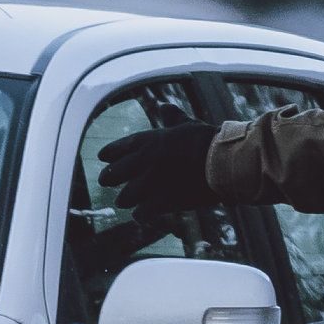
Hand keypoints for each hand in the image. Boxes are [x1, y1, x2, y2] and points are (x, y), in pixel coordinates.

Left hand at [96, 123, 224, 213]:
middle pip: (115, 173)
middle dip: (109, 178)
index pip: (120, 148)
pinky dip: (140, 215)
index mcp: (150, 141)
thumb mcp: (187, 124)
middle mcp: (145, 161)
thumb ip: (172, 117)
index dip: (110, 153)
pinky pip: (142, 213)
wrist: (221, 161)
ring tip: (124, 202)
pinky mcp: (162, 201)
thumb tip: (163, 106)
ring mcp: (152, 182)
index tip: (102, 157)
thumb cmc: (207, 141)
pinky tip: (140, 216)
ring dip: (125, 199)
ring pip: (125, 196)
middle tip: (105, 181)